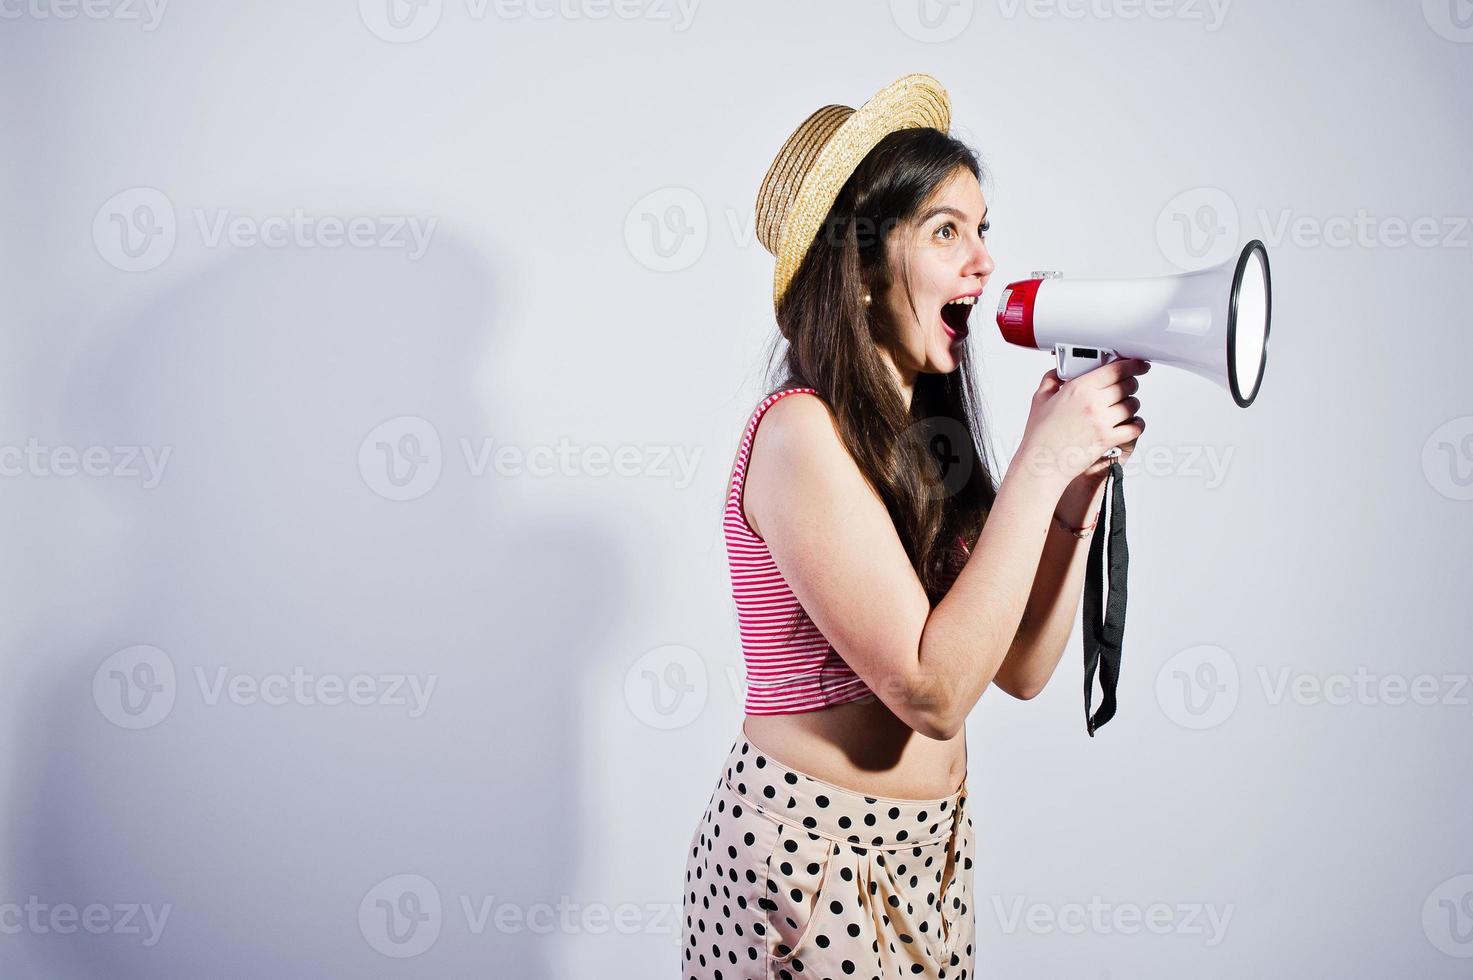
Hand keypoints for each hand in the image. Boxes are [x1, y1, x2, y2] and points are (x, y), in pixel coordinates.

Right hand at [1014, 358, 1148, 492]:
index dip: (1132, 365)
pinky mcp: (1108, 438)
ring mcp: (1102, 421)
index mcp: (1078, 388)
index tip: (1138, 365)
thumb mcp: (1040, 400)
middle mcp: (1092, 402)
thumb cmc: (1040, 435)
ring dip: (1132, 405)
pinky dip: (1137, 424)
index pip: (1115, 369)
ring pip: (1133, 405)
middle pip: (1127, 385)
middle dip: (1130, 384)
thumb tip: (1058, 372)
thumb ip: (1051, 380)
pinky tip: (1131, 423)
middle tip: (1127, 386)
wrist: (1041, 462)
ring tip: (1124, 407)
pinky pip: (1135, 427)